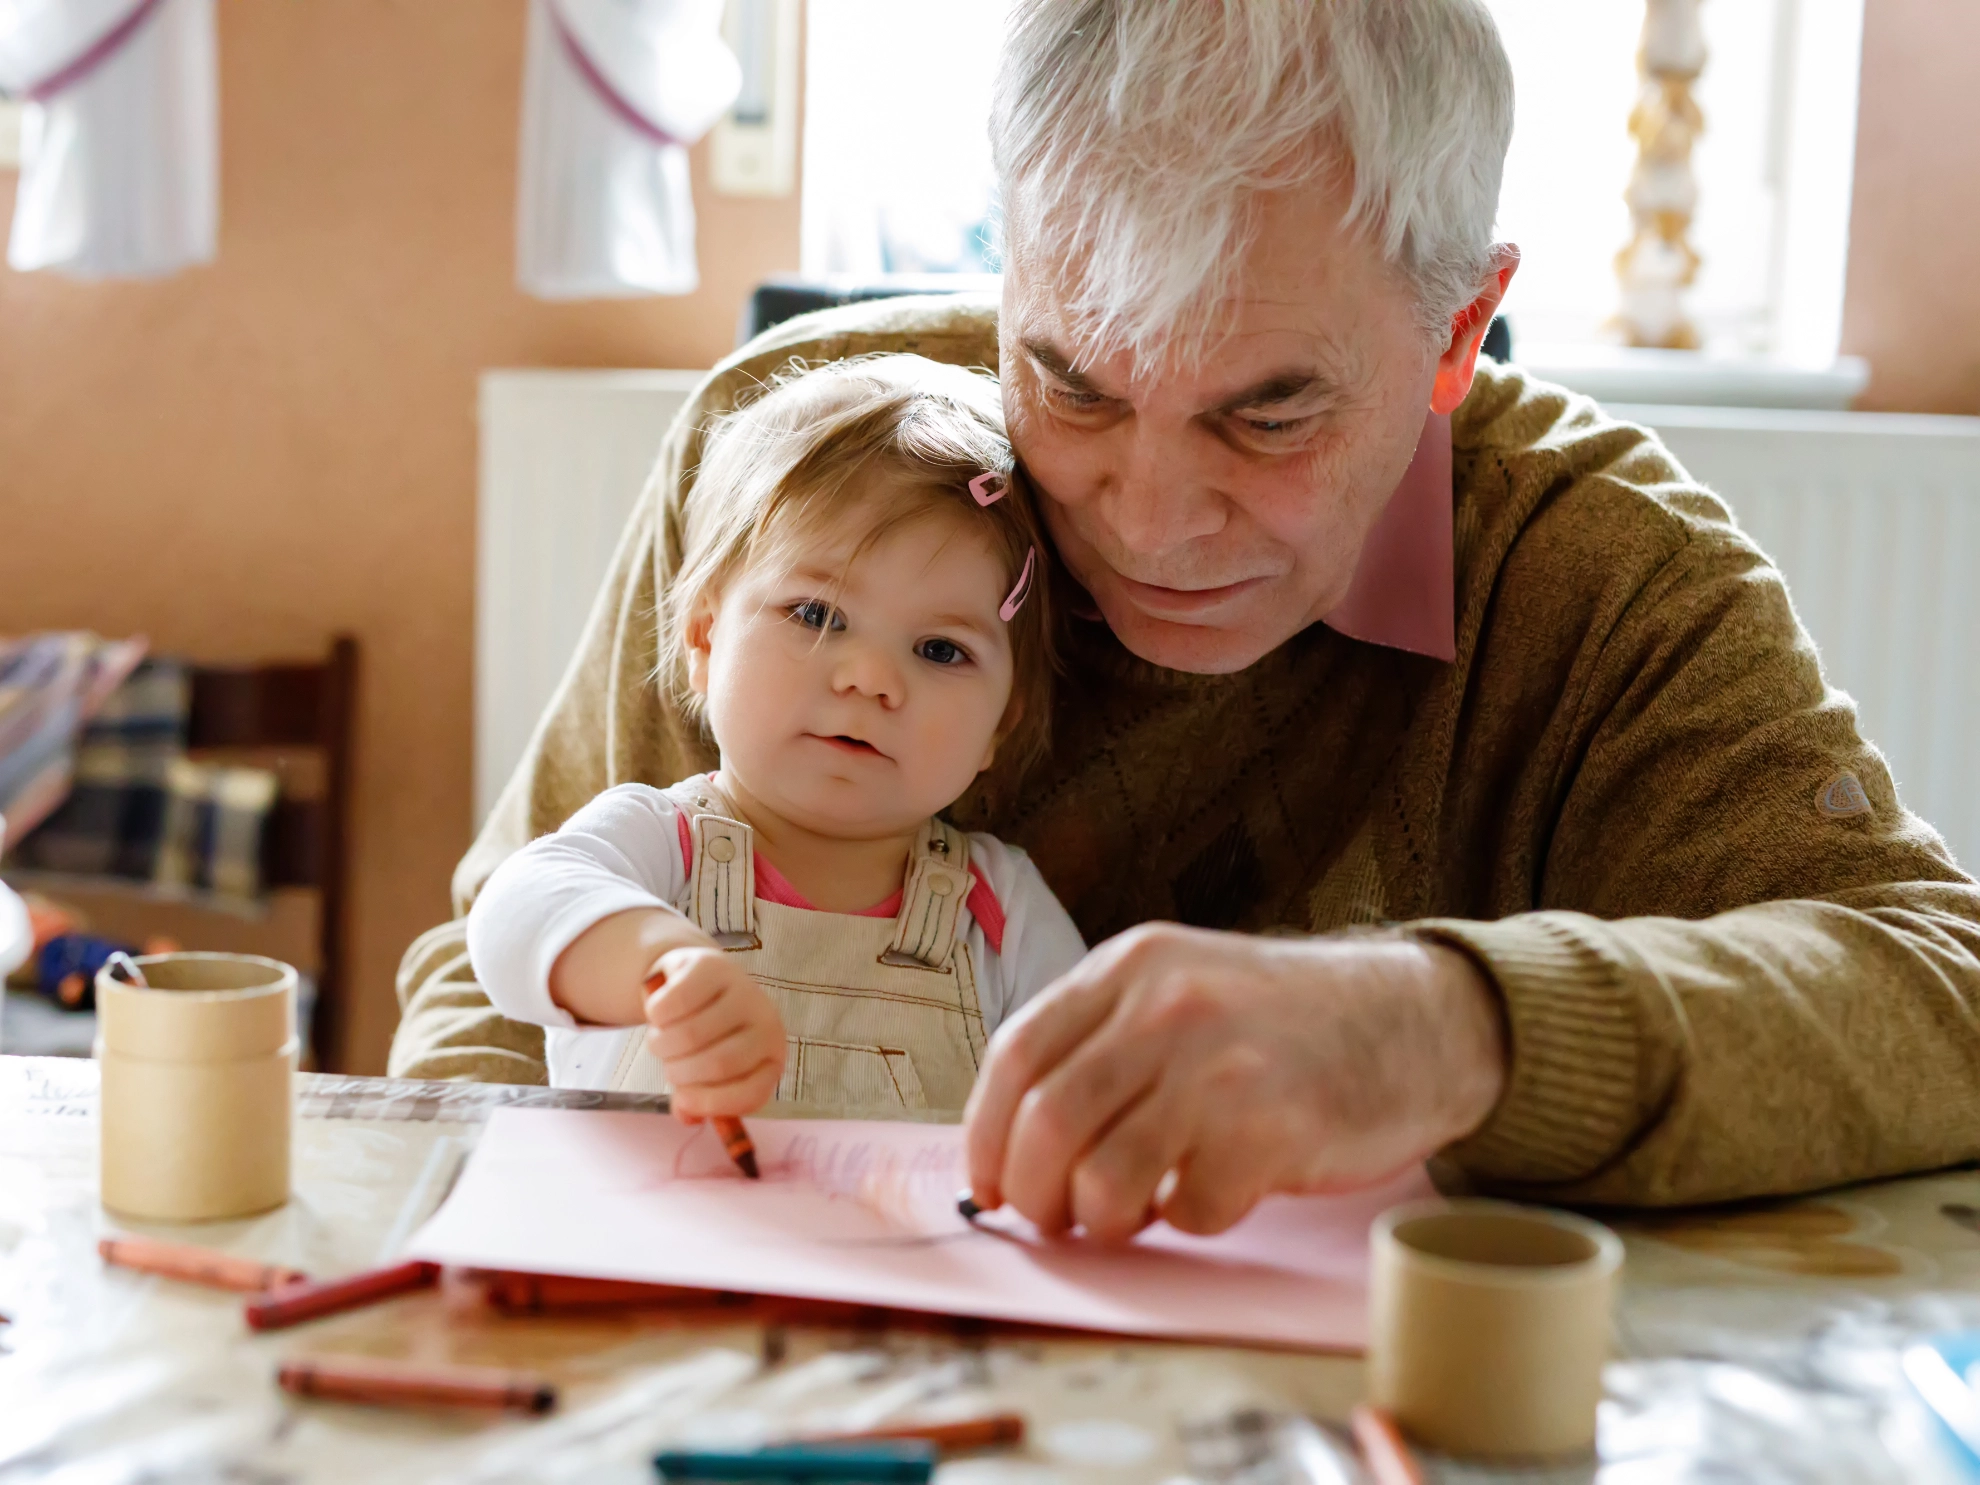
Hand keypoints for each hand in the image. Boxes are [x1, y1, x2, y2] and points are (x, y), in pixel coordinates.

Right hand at [643, 946, 785, 1119]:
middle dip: (679, 1073)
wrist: (698, 975)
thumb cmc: (707, 1032)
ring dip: (661, 1045)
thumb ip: (700, 1098)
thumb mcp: (708, 1069)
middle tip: (668, 1064)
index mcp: (771, 1054)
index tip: (683, 1101)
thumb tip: (688, 1118)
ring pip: (690, 1035)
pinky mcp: (711, 966)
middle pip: (717, 1064)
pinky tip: (658, 1013)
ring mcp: (742, 990)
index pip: (749, 1093)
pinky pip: (673, 1004)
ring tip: (660, 1040)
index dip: (710, 1104)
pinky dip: (655, 1016)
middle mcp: (766, 1021)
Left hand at [962, 924, 1506, 1241]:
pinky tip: (1216, 1189)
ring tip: (1138, 1209)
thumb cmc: (1281, 1023)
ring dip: (1106, 1219)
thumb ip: (1100, 1041)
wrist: (1409, 1021)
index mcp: (1132, 967)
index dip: (985, 1135)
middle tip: (1057, 1218)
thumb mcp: (1179, 989)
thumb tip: (1010, 1140)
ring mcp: (1220, 1067)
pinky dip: (1192, 1219)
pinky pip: (1190, 1210)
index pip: (1016, 1055)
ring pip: (1104, 1180)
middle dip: (1036, 1194)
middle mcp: (1167, 1007)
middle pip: (1047, 1124)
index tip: (990, 1185)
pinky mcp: (1271, 1130)